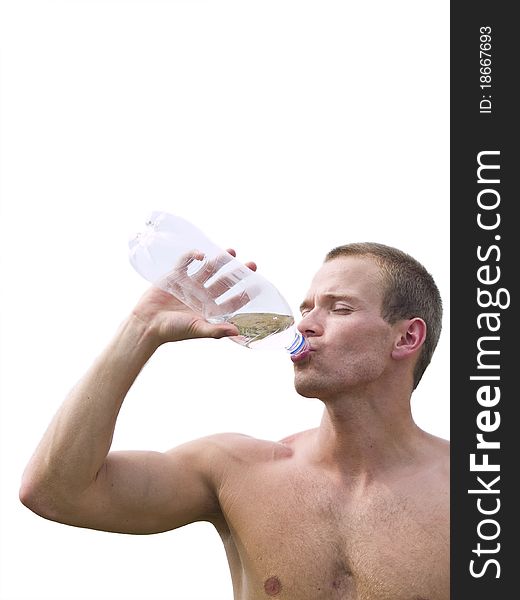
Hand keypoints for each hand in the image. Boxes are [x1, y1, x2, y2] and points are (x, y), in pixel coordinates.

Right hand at [131, 249, 256, 344]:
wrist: (147, 324)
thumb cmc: (172, 331)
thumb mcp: (197, 329)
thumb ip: (216, 330)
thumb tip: (237, 332)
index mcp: (210, 309)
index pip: (233, 301)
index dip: (246, 294)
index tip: (259, 285)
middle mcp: (203, 296)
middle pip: (225, 282)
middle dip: (237, 273)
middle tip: (252, 264)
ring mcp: (190, 285)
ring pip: (209, 269)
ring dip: (220, 261)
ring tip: (232, 252)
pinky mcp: (176, 276)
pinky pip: (187, 262)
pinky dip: (193, 256)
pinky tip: (201, 255)